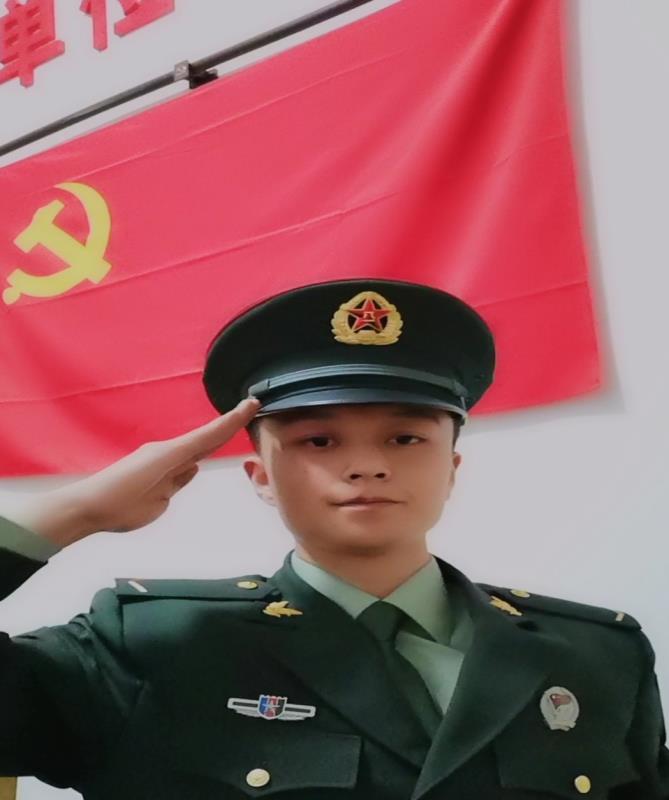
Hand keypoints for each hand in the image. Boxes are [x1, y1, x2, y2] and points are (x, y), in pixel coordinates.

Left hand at [8, 398, 260, 545]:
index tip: (252, 403)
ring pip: (193, 449)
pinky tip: (201, 456)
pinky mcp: (153, 471)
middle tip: (251, 408)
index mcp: (171, 455)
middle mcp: (167, 452)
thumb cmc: (120, 503)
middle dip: (228, 425)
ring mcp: (159, 460)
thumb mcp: (158, 497)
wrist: (88, 507)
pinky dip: (194, 456)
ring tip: (235, 426)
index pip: (209, 435)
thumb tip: (192, 467)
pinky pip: (180, 461)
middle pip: (205, 437)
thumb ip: (178, 480)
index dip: (232, 421)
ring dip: (213, 439)